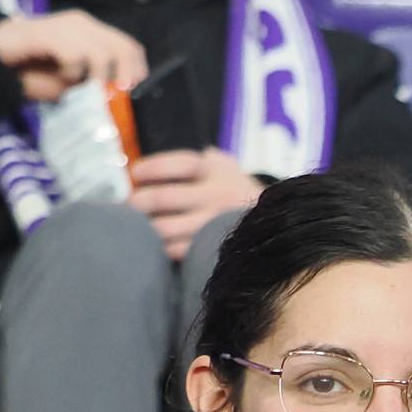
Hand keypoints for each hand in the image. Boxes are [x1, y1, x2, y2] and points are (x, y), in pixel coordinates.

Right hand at [0, 9, 147, 102]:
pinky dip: (72, 71)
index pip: (130, 46)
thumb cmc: (36, 73)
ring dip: (96, 77)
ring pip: (102, 52)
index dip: (137, 70)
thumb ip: (97, 86)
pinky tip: (62, 76)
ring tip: (81, 86)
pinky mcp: (49, 32)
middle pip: (123, 48)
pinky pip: (74, 54)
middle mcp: (83, 24)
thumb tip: (123, 99)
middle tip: (114, 96)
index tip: (133, 92)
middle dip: (124, 77)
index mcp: (93, 33)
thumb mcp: (74, 85)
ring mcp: (66, 26)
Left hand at [129, 148, 264, 260]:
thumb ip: (195, 160)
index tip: (137, 174)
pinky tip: (158, 244)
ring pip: (166, 228)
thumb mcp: (223, 165)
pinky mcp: (215, 249)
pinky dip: (163, 248)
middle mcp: (218, 196)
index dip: (150, 169)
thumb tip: (153, 168)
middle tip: (130, 206)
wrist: (280, 222)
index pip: (177, 165)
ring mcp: (217, 224)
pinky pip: (179, 251)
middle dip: (138, 203)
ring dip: (146, 228)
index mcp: (216, 170)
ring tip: (139, 227)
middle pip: (163, 198)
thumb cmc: (236, 192)